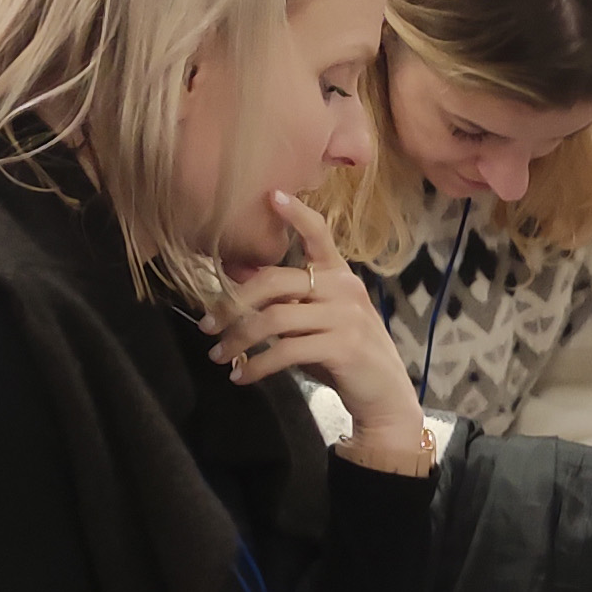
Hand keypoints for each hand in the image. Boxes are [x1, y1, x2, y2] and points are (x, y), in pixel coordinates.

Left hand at [210, 192, 430, 469]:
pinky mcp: (343, 347)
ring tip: (218, 356)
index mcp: (338, 275)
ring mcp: (346, 316)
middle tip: (207, 325)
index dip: (296, 214)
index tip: (271, 195)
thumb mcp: (316, 320)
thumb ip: (285, 299)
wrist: (384, 396)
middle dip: (232, 304)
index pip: (319, 234)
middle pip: (274, 282)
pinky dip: (256, 366)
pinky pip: (285, 351)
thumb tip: (235, 276)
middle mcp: (344, 288)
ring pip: (273, 319)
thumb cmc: (344, 355)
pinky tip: (242, 375)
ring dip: (238, 340)